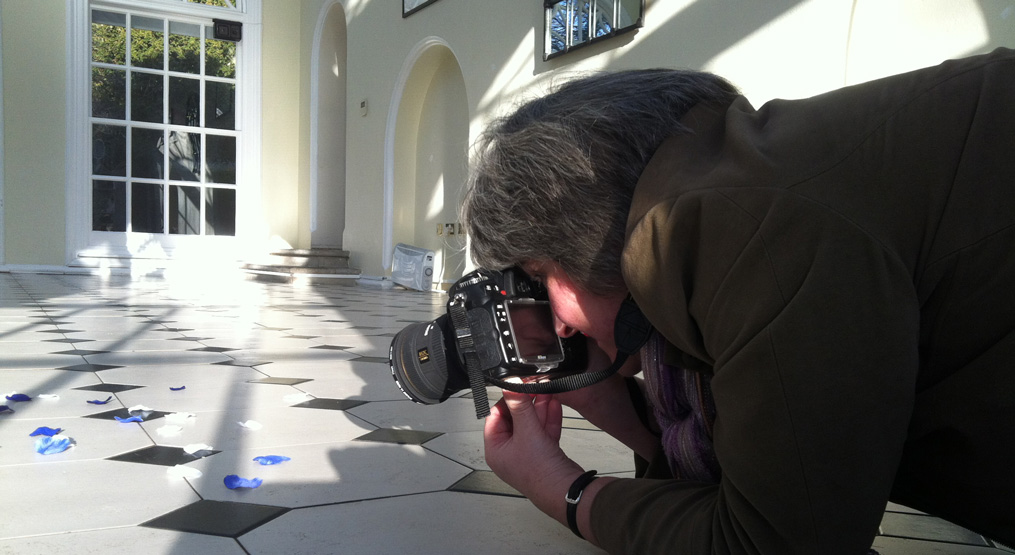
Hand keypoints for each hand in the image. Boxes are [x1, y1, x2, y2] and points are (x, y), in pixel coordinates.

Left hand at [484, 391, 583, 510]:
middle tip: (532, 387)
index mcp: (496, 449)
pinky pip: (543, 432)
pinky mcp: (543, 454)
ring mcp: (527, 453)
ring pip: (530, 424)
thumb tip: (509, 386)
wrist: (566, 490)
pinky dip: (548, 419)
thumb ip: (519, 406)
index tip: (515, 387)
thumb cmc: (540, 473)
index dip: (506, 401)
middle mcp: (509, 452)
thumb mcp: (527, 432)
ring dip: (538, 408)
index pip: (495, 417)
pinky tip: (553, 406)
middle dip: (525, 402)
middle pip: (514, 419)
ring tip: (546, 391)